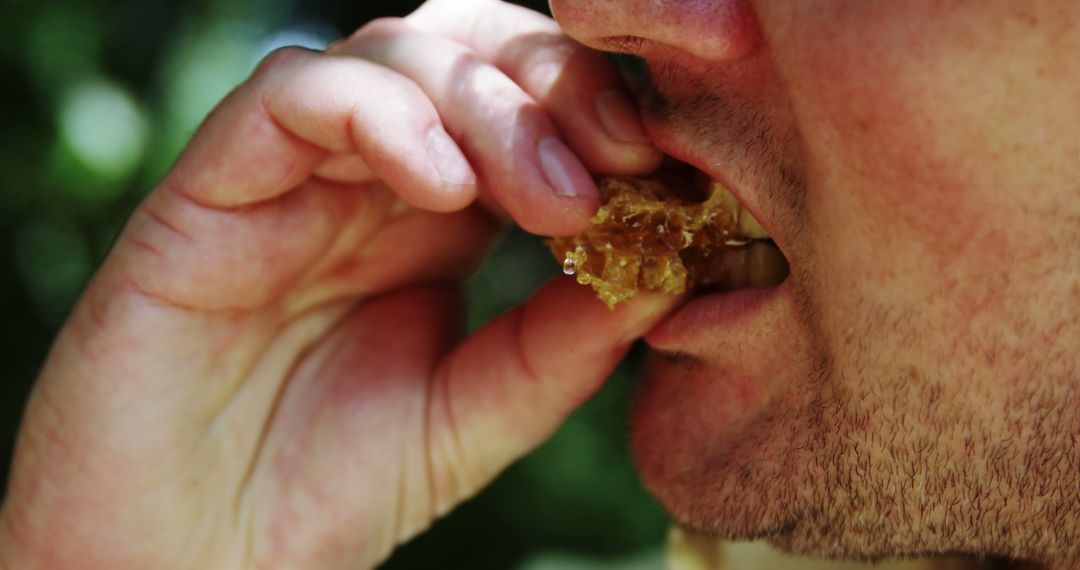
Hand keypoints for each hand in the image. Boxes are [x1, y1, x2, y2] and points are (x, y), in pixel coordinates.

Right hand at [0, 1, 671, 567]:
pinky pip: (290, 99)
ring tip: (551, 198)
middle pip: (464, 50)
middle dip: (553, 85)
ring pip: (390, 55)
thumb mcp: (475, 417)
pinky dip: (380, 117)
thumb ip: (563, 346)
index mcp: (431, 220)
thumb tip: (668, 270)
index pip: (520, 104)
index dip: (595, 111)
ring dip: (487, 103)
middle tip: (619, 159)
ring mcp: (287, 177)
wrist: (191, 563)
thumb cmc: (323, 491)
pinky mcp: (208, 193)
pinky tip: (442, 192)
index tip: (662, 168)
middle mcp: (361, 179)